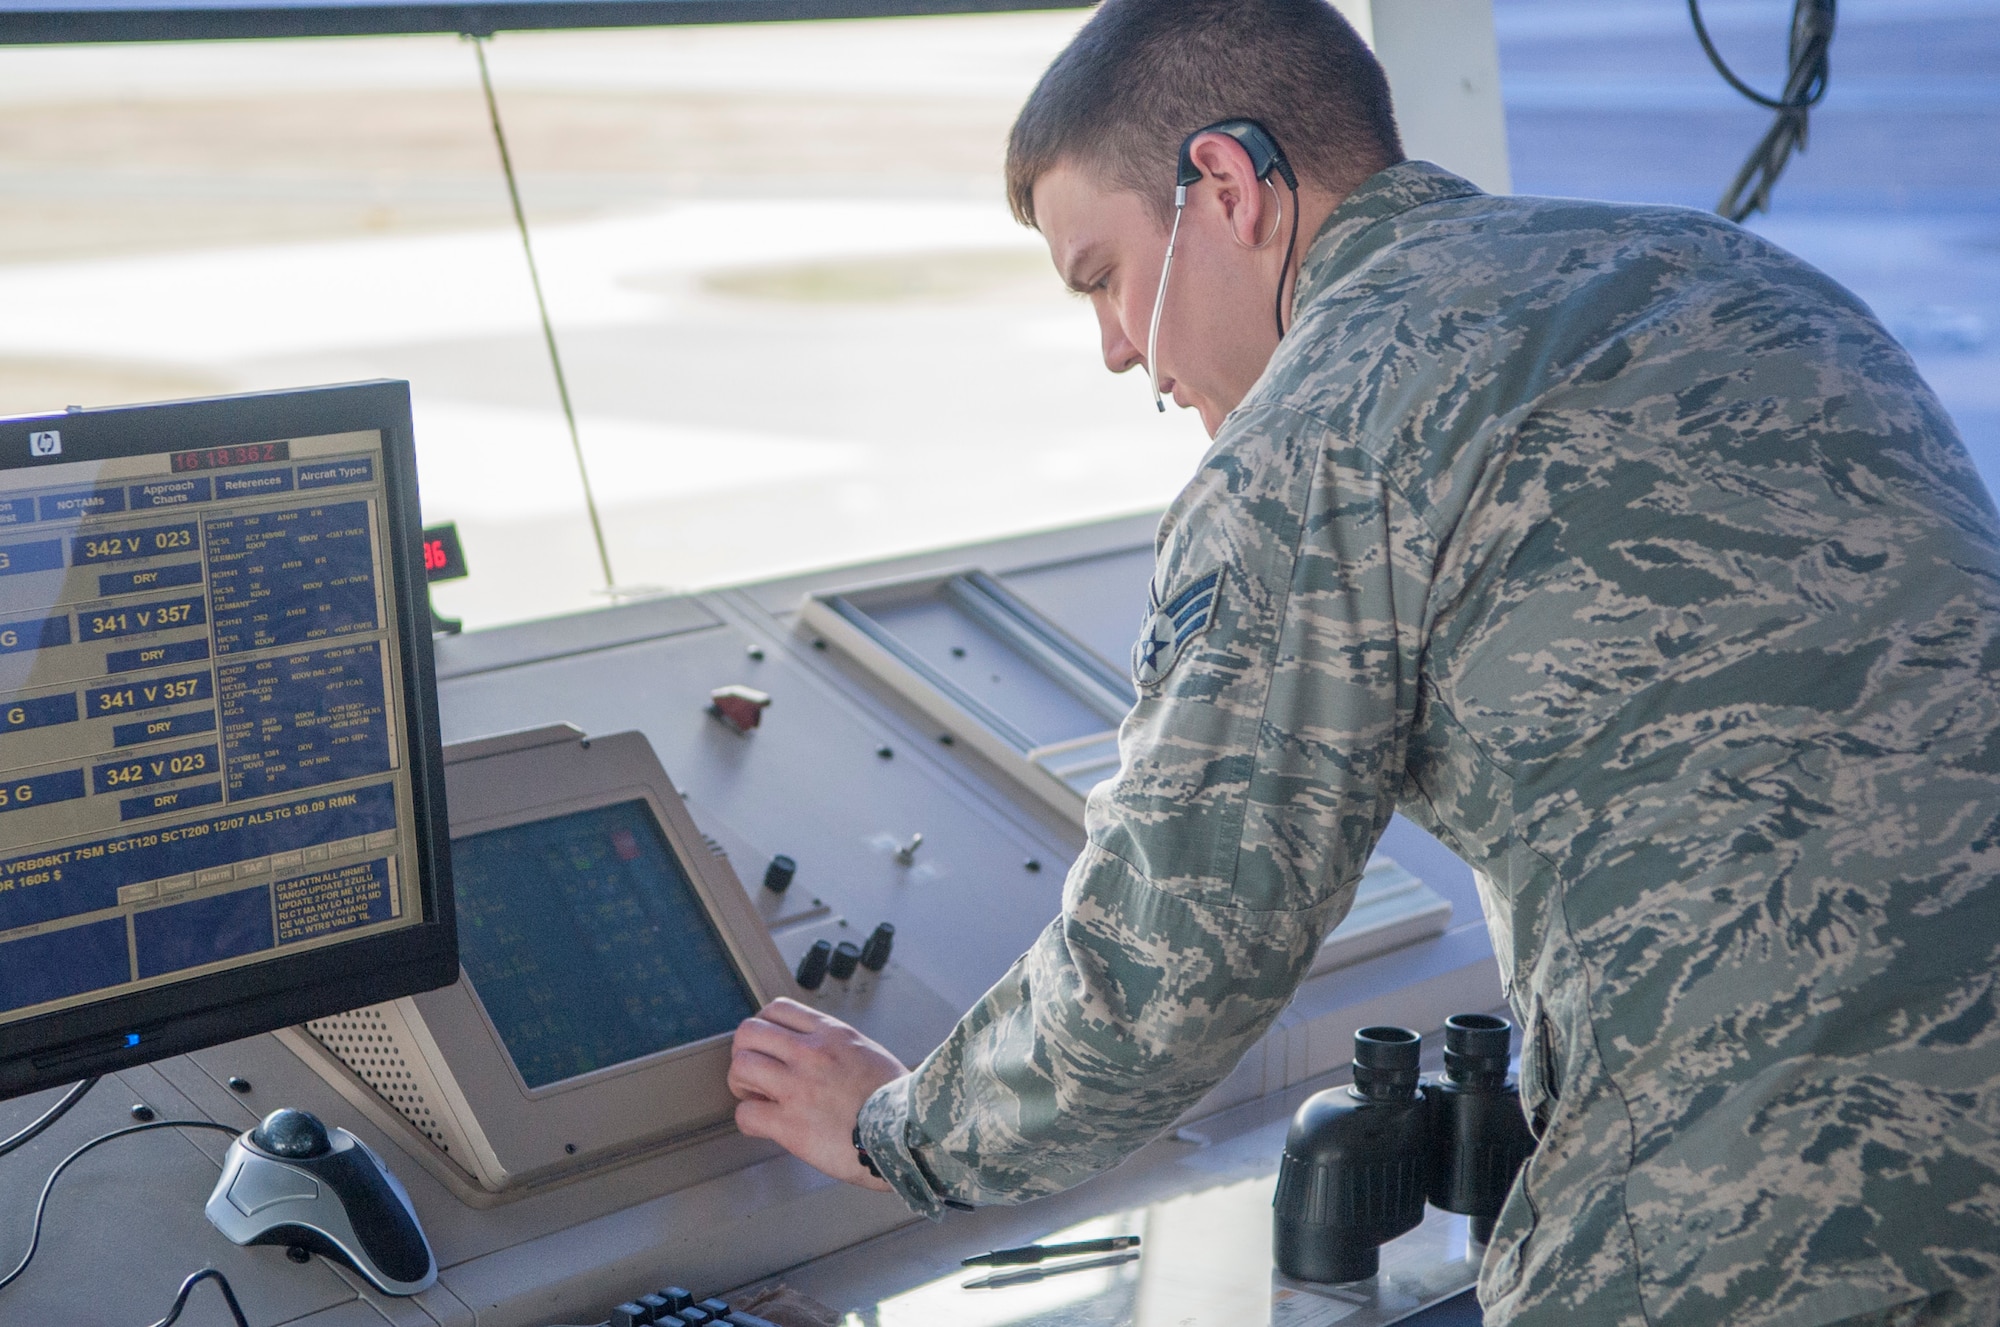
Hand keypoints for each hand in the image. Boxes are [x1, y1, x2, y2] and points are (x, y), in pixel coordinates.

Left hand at [729, 998, 902, 1191]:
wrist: (910, 1135)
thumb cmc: (897, 1100)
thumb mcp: (868, 1053)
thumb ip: (836, 1046)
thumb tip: (815, 1051)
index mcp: (832, 1034)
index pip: (777, 1009)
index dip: (764, 1027)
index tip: (768, 1046)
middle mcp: (810, 1054)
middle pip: (749, 1032)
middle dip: (746, 1052)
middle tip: (756, 1073)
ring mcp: (797, 1088)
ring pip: (740, 1067)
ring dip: (742, 1084)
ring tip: (758, 1098)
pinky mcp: (790, 1125)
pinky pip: (745, 1115)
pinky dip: (749, 1120)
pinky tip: (765, 1125)